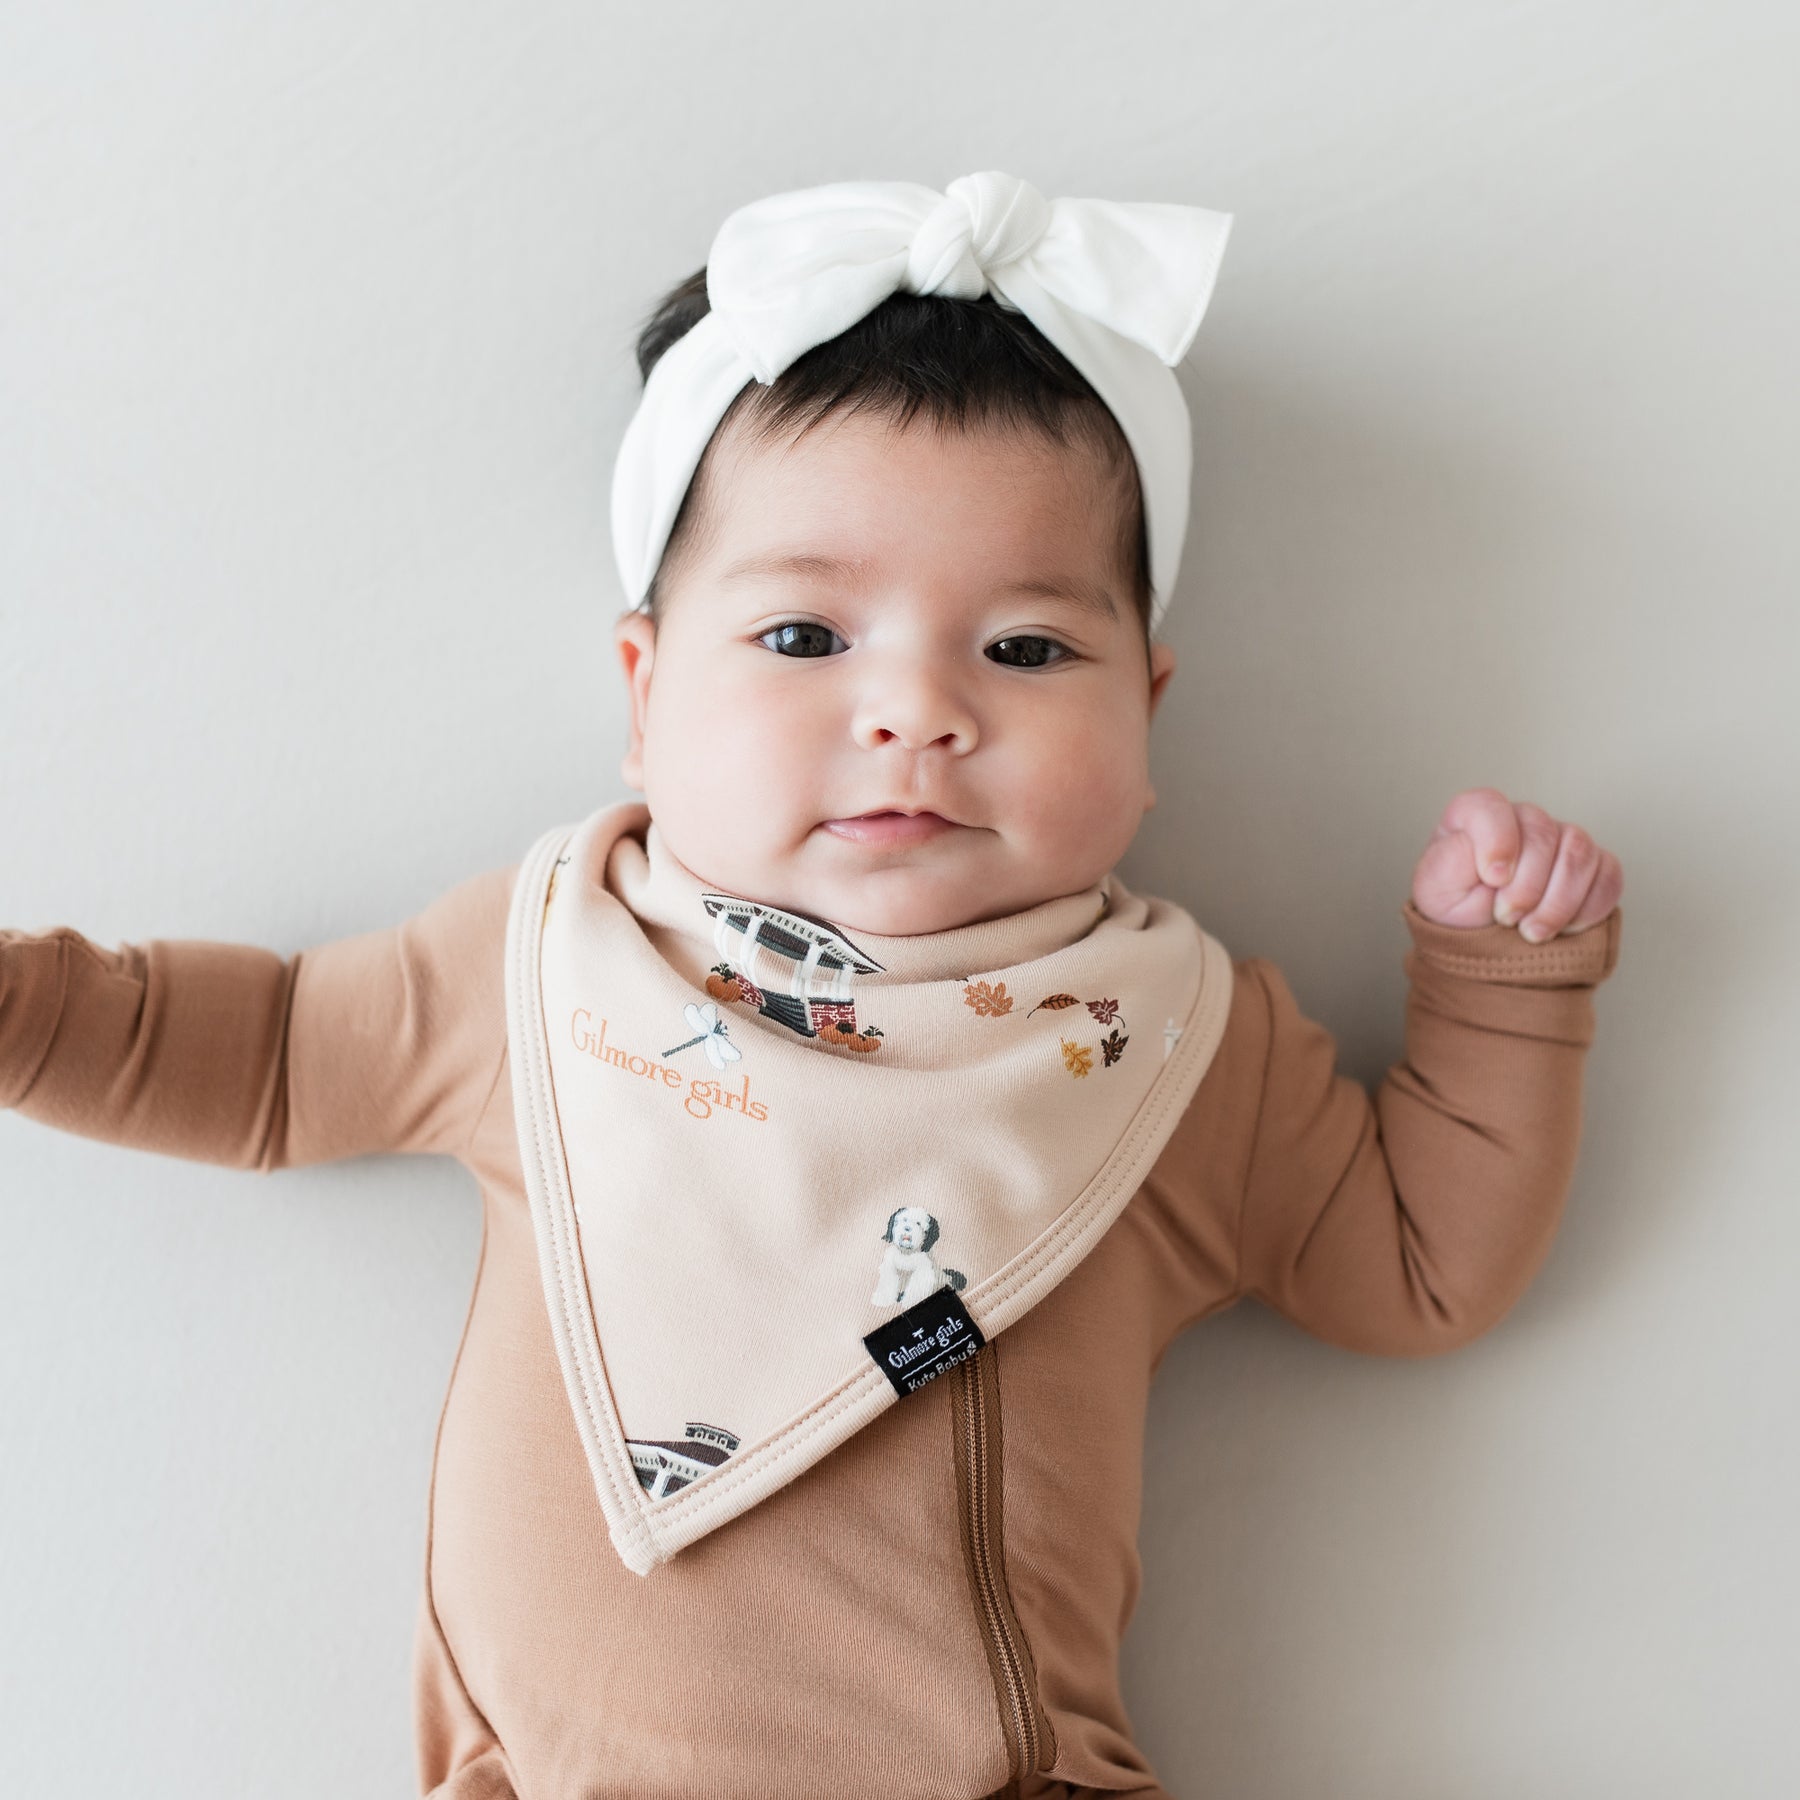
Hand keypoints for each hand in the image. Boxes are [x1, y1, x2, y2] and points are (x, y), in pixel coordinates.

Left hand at [1412, 788, 1623, 938]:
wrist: (1482, 940)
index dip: (1498, 843)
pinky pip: (1608, 876)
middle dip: (1526, 887)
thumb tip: (1486, 853)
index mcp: (1477, 815)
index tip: (1493, 880)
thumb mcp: (1436, 889)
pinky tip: (1564, 929)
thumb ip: (1450, 862)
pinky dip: (1588, 909)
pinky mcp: (1593, 866)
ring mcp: (1562, 839)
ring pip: (1579, 853)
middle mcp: (1523, 819)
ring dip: (1556, 903)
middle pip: (1543, 833)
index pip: (1492, 807)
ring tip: (1531, 931)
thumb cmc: (1457, 908)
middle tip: (1506, 918)